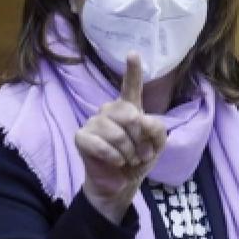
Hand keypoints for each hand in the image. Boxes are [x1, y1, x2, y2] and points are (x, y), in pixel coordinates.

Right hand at [75, 52, 167, 222]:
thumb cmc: (137, 162)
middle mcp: (110, 111)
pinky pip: (101, 144)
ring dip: (128, 152)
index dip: (132, 70)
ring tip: (128, 160)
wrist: (121, 185)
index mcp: (129, 109)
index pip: (131, 87)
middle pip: (130, 115)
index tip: (133, 53)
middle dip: (139, 139)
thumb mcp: (157, 147)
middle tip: (140, 154)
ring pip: (116, 132)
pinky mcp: (82, 137)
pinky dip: (113, 157)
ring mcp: (94, 122)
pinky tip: (115, 162)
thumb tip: (141, 119)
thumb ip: (157, 130)